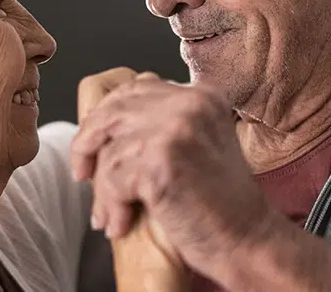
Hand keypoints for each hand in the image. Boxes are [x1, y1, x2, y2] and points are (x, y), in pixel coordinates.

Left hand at [71, 75, 274, 279]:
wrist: (247, 240)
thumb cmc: (219, 203)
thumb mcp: (195, 145)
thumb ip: (160, 124)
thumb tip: (101, 120)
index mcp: (200, 95)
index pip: (134, 89)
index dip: (106, 117)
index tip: (94, 146)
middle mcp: (189, 104)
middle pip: (113, 110)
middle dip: (89, 142)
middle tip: (83, 173)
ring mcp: (176, 128)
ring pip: (109, 149)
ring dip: (102, 188)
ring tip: (110, 214)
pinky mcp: (161, 159)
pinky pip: (111, 178)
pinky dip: (111, 206)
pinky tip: (120, 223)